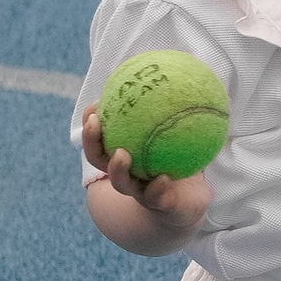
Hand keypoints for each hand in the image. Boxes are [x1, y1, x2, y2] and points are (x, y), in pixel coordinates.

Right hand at [81, 104, 210, 239]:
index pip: (100, 139)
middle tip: (95, 121)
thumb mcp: (178, 135)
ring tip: (122, 154)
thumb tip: (183, 75)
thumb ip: (175, 111)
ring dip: (117, 169)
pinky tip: (163, 178)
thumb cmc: (180, 164)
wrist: (188, 205)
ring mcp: (140, 192)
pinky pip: (156, 197)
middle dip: (92, 141)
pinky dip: (157, 188)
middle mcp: (126, 174)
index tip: (94, 105)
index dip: (92, 123)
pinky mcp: (160, 205)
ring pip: (121, 183)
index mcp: (124, 156)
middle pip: (99, 158)